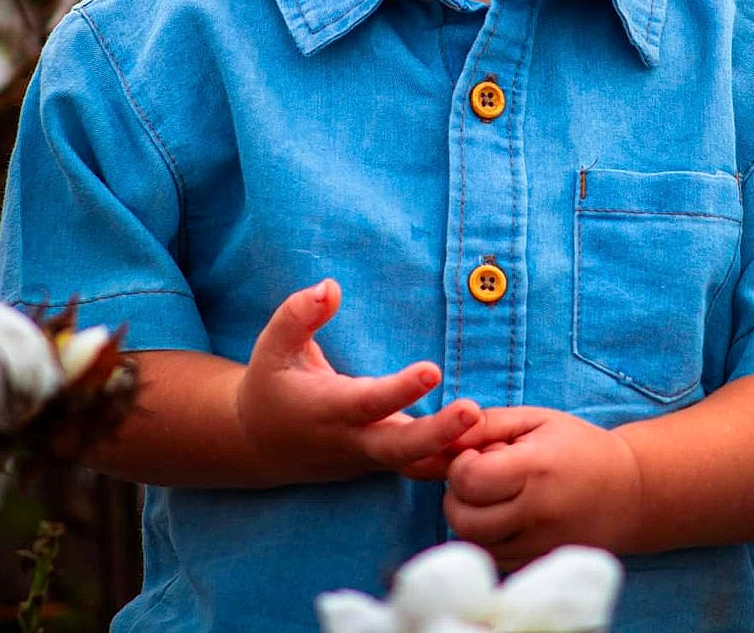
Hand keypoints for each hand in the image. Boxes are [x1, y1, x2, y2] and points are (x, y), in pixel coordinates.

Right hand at [236, 279, 483, 484]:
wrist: (258, 445)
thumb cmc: (270, 385)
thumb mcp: (271, 346)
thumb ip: (298, 315)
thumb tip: (330, 286)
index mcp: (328, 409)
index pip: (369, 401)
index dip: (400, 389)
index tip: (432, 370)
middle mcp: (352, 440)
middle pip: (400, 448)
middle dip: (438, 434)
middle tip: (473, 412)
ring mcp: (368, 458)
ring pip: (415, 466)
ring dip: (453, 455)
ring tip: (496, 439)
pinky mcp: (381, 464)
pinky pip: (418, 468)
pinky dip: (449, 462)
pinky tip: (487, 448)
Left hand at [444, 407, 642, 566]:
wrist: (628, 491)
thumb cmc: (578, 447)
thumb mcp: (537, 420)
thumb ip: (489, 424)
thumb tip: (446, 438)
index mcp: (535, 470)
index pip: (469, 480)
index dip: (461, 466)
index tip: (477, 456)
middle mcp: (537, 514)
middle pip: (463, 519)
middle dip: (457, 496)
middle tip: (478, 479)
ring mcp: (539, 546)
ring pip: (474, 544)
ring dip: (470, 519)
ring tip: (493, 497)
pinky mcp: (539, 565)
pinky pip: (493, 559)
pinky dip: (488, 540)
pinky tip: (505, 518)